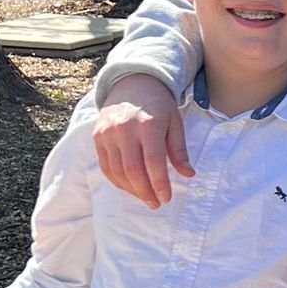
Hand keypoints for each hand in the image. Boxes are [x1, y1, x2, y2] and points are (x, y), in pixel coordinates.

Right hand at [92, 75, 191, 207]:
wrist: (132, 83)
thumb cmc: (158, 105)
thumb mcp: (175, 123)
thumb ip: (179, 150)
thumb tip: (188, 174)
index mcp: (148, 124)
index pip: (153, 161)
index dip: (159, 183)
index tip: (166, 198)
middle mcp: (124, 129)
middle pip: (133, 170)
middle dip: (145, 191)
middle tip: (156, 203)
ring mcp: (107, 133)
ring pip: (117, 171)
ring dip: (131, 189)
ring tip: (145, 197)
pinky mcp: (97, 137)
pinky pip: (105, 166)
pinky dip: (117, 181)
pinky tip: (130, 187)